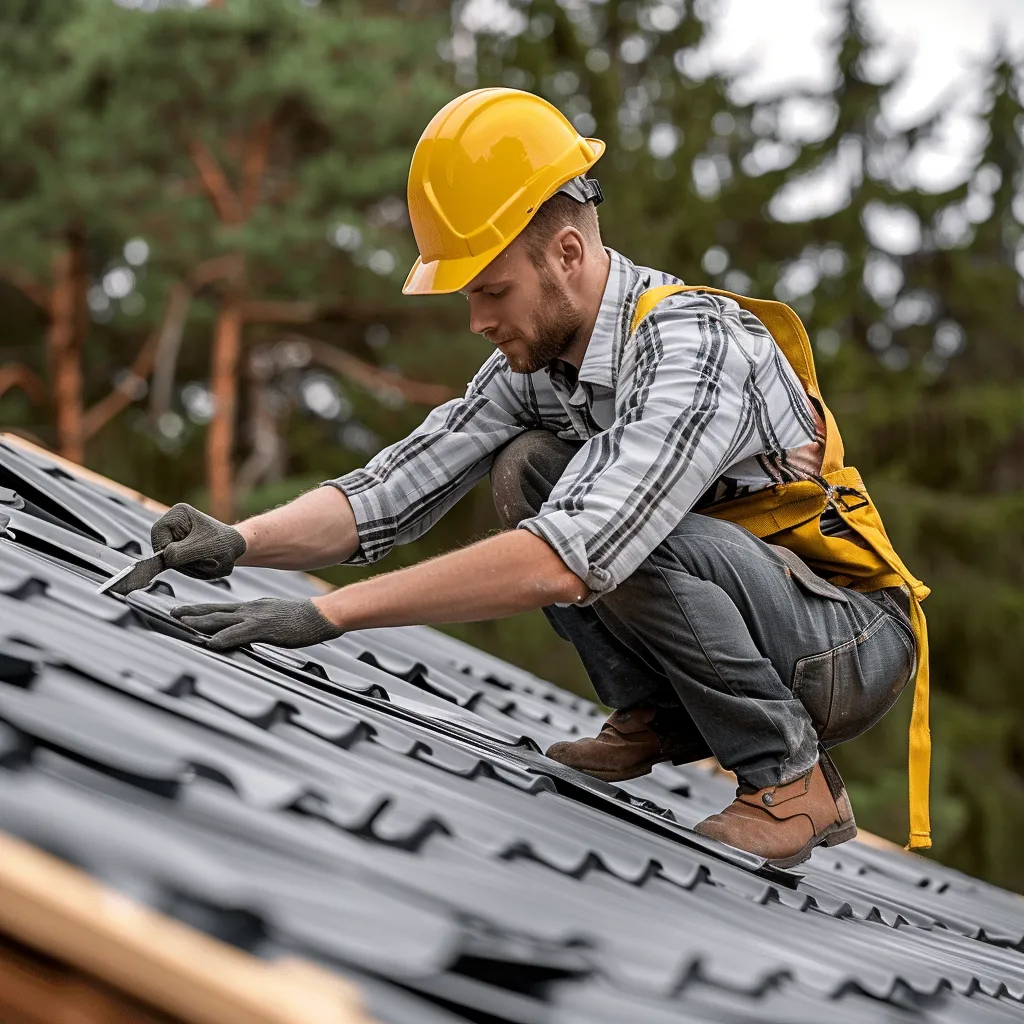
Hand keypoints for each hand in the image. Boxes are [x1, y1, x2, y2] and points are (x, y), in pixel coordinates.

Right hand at [152, 503, 246, 578]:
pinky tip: (204, 564)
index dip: (170, 552)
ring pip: (169, 561)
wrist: (238, 548)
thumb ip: (180, 553)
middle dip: (182, 561)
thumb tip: (161, 558)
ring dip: (189, 566)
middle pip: (161, 549)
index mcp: (178, 514)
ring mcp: (174, 537)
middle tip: (204, 560)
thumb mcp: (204, 548)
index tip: (191, 555)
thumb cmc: (225, 543)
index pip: (158, 537)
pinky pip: (177, 566)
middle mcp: (172, 523)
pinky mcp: (178, 550)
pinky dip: (191, 569)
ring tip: (208, 561)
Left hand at [171, 597, 342, 650]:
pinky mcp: (265, 628)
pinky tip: (211, 643)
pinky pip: (239, 634)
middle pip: (216, 609)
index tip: (183, 610)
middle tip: (172, 612)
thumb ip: (259, 623)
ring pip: (222, 618)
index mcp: (253, 607)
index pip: (221, 607)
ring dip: (200, 621)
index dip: (200, 608)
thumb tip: (247, 632)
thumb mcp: (276, 617)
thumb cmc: (303, 619)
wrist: (321, 615)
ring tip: (182, 623)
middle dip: (192, 612)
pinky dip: (223, 638)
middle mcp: (251, 609)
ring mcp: (257, 617)